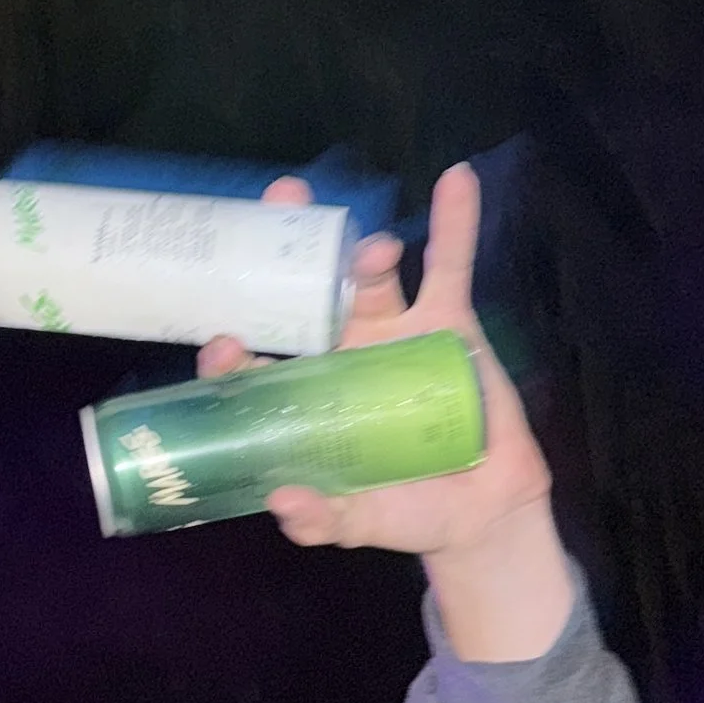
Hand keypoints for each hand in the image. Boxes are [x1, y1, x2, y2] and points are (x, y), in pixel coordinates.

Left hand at [199, 163, 570, 660]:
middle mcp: (340, 350)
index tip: (225, 344)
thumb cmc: (400, 511)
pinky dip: (457, 221)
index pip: (257, 360)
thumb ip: (319, 518)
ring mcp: (393, 329)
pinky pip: (452, 264)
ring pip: (370, 275)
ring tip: (372, 249)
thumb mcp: (355, 523)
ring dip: (365, 251)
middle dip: (287, 248)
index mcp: (303, 392)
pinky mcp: (449, 323)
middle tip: (278, 207)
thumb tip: (281, 500)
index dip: (234, 349)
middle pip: (303, 291)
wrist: (477, 511)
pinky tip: (455, 179)